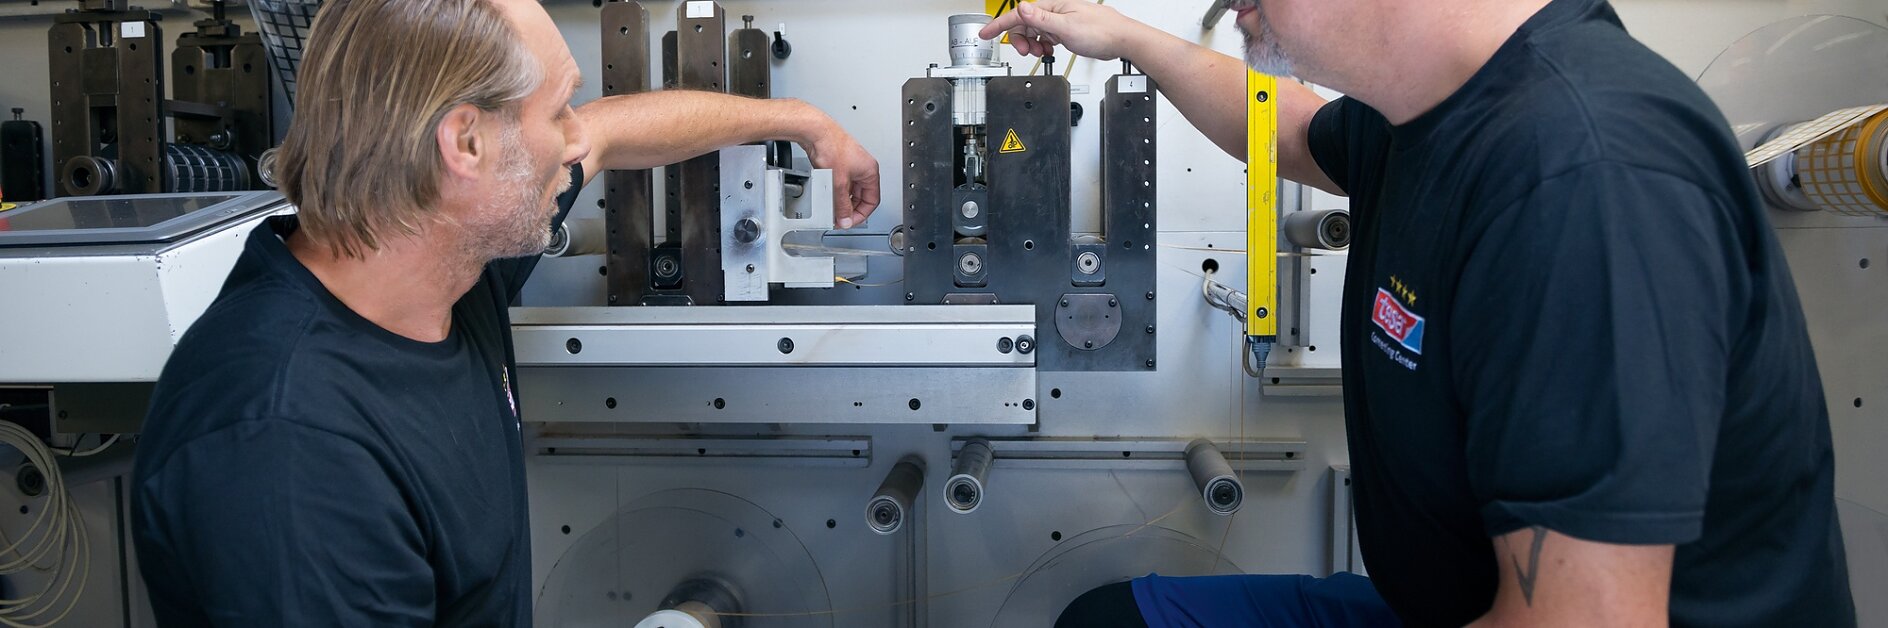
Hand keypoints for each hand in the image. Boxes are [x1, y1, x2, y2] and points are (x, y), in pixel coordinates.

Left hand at [802, 121, 879, 228]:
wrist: (816, 132)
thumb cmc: (831, 147)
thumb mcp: (839, 184)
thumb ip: (842, 205)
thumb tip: (845, 219)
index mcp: (870, 171)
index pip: (872, 201)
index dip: (861, 214)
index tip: (849, 221)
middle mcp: (863, 168)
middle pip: (861, 197)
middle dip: (850, 208)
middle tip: (839, 217)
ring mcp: (851, 165)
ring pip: (851, 191)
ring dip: (842, 201)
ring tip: (832, 206)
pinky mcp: (840, 164)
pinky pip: (842, 184)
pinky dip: (836, 192)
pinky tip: (827, 196)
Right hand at [977, 0, 1144, 60]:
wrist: (1121, 40)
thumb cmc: (1101, 32)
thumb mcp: (1066, 27)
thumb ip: (1042, 19)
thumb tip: (1022, 7)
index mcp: (1052, 6)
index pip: (1019, 14)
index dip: (999, 26)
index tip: (985, 34)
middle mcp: (1055, 11)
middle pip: (1025, 24)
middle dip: (1021, 39)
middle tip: (1027, 51)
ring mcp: (1061, 21)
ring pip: (1036, 32)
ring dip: (1034, 44)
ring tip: (1043, 52)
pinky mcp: (1066, 30)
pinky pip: (1047, 37)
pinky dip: (1045, 45)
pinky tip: (1051, 50)